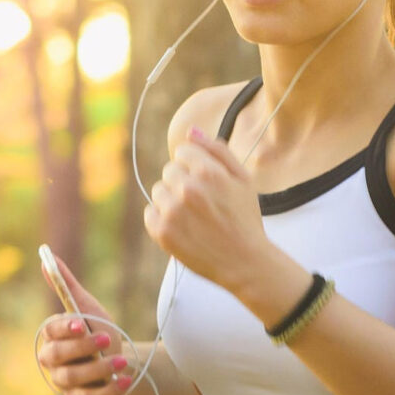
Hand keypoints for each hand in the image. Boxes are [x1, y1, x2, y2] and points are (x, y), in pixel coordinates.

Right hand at [38, 254, 132, 394]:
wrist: (121, 359)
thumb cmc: (99, 330)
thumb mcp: (88, 308)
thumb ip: (67, 286)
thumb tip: (47, 256)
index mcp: (52, 337)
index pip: (51, 332)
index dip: (64, 328)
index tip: (81, 323)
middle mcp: (53, 361)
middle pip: (57, 356)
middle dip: (82, 347)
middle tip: (107, 338)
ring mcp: (65, 382)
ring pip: (74, 378)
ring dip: (98, 369)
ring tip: (121, 361)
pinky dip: (109, 390)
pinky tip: (125, 380)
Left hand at [143, 126, 271, 293]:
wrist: (245, 262)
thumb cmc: (245, 219)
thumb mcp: (243, 179)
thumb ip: (217, 151)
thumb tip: (190, 131)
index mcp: (208, 172)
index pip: (182, 152)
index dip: (195, 166)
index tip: (207, 183)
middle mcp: (188, 189)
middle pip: (169, 171)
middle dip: (183, 183)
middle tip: (203, 204)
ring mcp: (172, 212)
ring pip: (158, 191)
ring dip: (172, 201)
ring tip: (194, 218)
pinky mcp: (162, 232)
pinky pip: (150, 213)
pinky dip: (162, 219)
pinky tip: (184, 228)